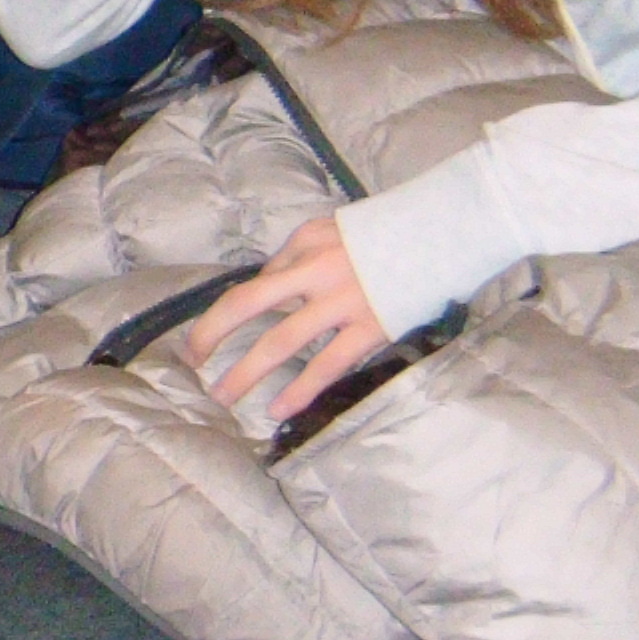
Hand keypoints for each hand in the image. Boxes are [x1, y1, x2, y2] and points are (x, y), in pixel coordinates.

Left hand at [185, 217, 388, 422]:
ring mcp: (342, 302)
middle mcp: (315, 271)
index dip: (222, 313)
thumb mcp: (332, 230)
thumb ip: (297, 256)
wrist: (446, 231)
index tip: (203, 337)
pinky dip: (300, 390)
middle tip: (192, 361)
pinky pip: (327, 365)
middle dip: (213, 334)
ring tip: (224, 396)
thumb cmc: (385, 234)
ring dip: (247, 371)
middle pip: (248, 303)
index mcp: (304, 246)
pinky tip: (278, 409)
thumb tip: (267, 286)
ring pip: (282, 341)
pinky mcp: (370, 329)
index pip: (255, 282)